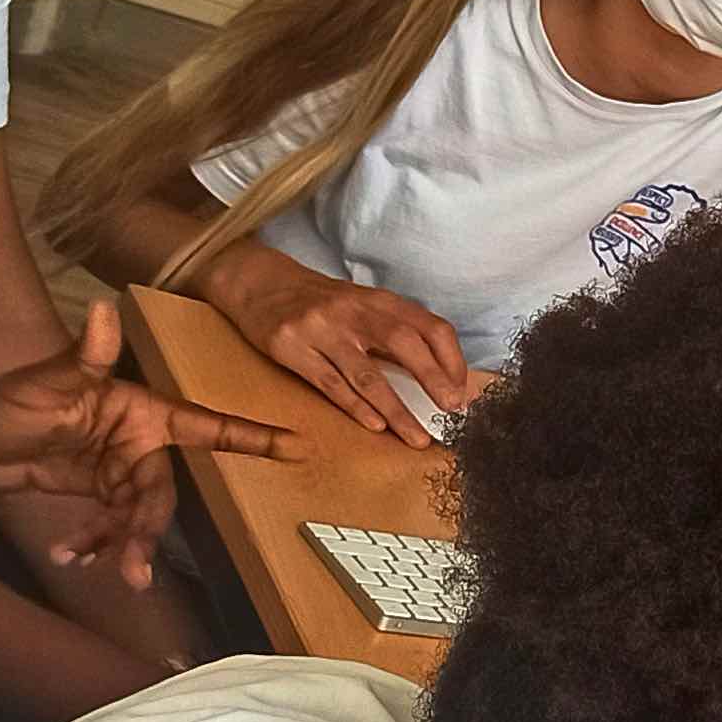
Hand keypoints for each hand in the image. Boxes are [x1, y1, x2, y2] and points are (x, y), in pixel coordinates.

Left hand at [0, 301, 304, 588]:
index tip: (297, 445)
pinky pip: (111, 525)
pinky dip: (96, 543)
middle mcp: (137, 442)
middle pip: (162, 494)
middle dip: (148, 532)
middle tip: (136, 570)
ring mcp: (118, 470)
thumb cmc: (5, 402)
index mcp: (139, 411)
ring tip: (108, 573)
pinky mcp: (97, 494)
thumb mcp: (44, 383)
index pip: (204, 423)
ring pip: (139, 517)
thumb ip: (82, 356)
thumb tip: (102, 310)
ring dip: (124, 546)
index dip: (251, 436)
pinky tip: (73, 557)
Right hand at [223, 260, 469, 447]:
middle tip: (451, 409)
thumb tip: (439, 373)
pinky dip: (356, 406)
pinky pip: (330, 383)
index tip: (462, 389)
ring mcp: (321, 330)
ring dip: (395, 410)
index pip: (429, 326)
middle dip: (432, 378)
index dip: (451, 358)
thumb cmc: (321, 302)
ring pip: (366, 374)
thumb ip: (396, 332)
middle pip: (403, 343)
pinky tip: (376, 426)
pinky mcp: (291, 349)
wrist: (259, 283)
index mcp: (379, 300)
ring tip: (416, 438)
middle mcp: (353, 311)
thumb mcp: (363, 305)